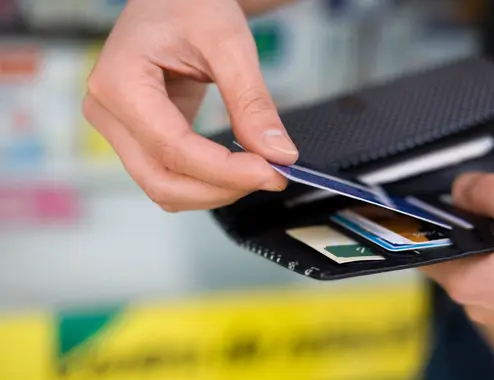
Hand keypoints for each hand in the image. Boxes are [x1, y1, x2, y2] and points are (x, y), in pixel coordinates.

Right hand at [83, 0, 297, 211]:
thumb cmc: (189, 5)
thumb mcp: (229, 44)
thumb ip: (252, 101)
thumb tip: (278, 153)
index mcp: (119, 82)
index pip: (172, 148)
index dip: (224, 170)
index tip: (271, 172)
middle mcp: (107, 112)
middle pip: (161, 180)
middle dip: (220, 188)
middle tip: (272, 176)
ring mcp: (119, 128)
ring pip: (163, 187)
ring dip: (214, 191)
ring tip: (259, 171)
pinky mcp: (138, 136)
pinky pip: (169, 175)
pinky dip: (206, 182)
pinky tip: (238, 168)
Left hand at [422, 173, 493, 347]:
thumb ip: (485, 190)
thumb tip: (460, 188)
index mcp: (470, 284)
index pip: (421, 251)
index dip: (416, 222)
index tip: (414, 200)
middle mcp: (482, 304)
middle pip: (454, 252)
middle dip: (465, 220)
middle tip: (483, 195)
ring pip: (482, 260)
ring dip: (492, 233)